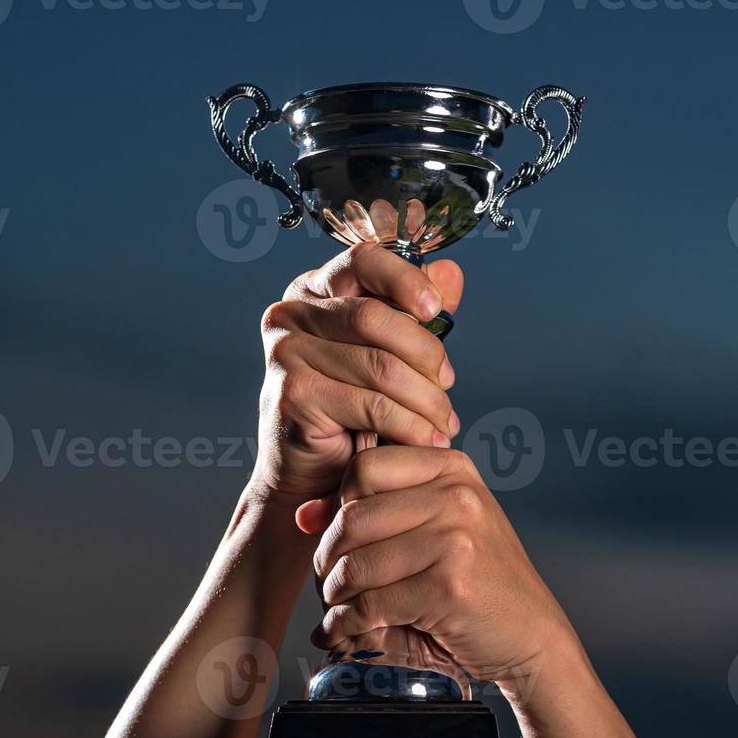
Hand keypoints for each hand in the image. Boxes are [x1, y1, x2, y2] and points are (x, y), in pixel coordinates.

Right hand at [250, 243, 464, 505]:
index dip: (405, 278)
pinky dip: (410, 425)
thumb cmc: (351, 412)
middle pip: (375, 316)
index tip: (436, 308)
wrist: (312, 478)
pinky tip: (427, 440)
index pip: (362, 259)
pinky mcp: (293, 395)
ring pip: (380, 365)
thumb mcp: (389, 355)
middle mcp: (290, 313)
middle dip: (425, 353)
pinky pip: (371, 404)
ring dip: (426, 399)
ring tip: (444, 423)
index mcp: (314, 291)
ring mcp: (285, 353)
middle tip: (448, 385)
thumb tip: (452, 272)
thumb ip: (415, 315)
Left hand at [301, 445, 579, 693]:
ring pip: (356, 563)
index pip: (364, 467)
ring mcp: (455, 539)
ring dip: (334, 594)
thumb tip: (302, 516)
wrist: (531, 635)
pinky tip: (345, 630)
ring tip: (336, 607)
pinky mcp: (449, 587)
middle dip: (327, 557)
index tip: (336, 537)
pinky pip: (372, 604)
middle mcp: (456, 495)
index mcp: (452, 469)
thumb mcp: (439, 527)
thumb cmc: (479, 582)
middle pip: (352, 516)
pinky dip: (348, 624)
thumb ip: (378, 511)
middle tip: (328, 582)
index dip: (337, 504)